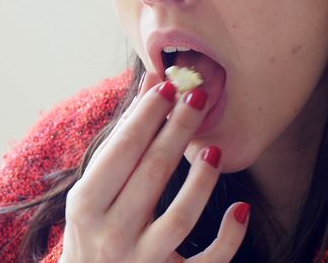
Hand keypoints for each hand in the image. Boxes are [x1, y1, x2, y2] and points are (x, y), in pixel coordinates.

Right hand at [59, 71, 249, 261]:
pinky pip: (206, 262)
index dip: (145, 116)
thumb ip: (123, 138)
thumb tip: (153, 83)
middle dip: (176, 131)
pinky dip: (228, 238)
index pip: (121, 152)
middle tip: (198, 96)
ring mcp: (141, 262)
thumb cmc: (92, 230)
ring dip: (201, 180)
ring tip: (214, 148)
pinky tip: (241, 209)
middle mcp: (111, 235)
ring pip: (180, 218)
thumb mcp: (94, 189)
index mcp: (86, 206)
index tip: (168, 86)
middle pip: (151, 175)